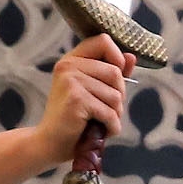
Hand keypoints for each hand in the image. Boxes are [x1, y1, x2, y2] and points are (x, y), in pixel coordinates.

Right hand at [35, 37, 132, 162]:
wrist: (50, 142)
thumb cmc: (75, 118)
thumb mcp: (95, 92)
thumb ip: (112, 73)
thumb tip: (132, 57)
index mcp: (72, 59)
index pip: (103, 41)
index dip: (117, 58)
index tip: (116, 79)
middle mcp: (69, 66)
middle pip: (115, 72)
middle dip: (119, 96)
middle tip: (107, 110)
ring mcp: (71, 81)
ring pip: (115, 95)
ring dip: (115, 114)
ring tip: (101, 121)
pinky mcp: (76, 99)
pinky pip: (110, 112)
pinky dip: (112, 127)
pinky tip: (101, 132)